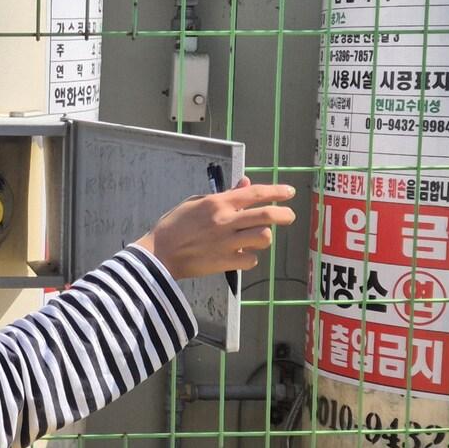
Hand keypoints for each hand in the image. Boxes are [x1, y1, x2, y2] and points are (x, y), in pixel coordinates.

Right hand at [134, 177, 296, 279]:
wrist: (159, 254)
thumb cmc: (175, 226)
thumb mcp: (196, 202)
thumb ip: (224, 195)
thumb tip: (247, 185)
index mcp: (218, 204)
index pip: (255, 193)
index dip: (276, 191)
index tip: (289, 192)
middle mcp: (226, 221)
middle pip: (267, 216)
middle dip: (285, 215)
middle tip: (289, 216)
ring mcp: (227, 243)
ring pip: (263, 237)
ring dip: (263, 237)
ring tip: (256, 237)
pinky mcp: (225, 262)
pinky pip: (251, 260)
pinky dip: (249, 258)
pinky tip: (241, 255)